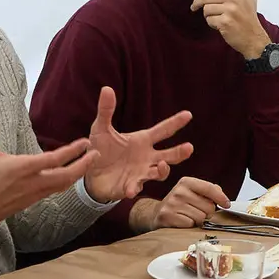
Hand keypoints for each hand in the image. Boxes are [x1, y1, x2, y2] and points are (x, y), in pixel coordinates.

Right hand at [0, 112, 96, 232]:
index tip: (85, 142)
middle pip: (66, 176)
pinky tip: (68, 177)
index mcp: (23, 168)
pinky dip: (66, 182)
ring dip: (77, 174)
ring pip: (63, 185)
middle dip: (83, 165)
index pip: (54, 159)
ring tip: (87, 164)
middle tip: (96, 154)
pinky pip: (55, 190)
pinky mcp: (32, 200)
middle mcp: (33, 182)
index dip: (72, 151)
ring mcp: (34, 194)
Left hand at [83, 87, 193, 203]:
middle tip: (189, 147)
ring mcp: (140, 173)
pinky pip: (135, 187)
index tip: (188, 114)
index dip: (175, 123)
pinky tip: (131, 190)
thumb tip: (107, 88)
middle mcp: (146, 157)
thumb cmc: (100, 148)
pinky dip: (134, 188)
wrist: (89, 172)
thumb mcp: (101, 128)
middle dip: (180, 153)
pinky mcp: (129, 186)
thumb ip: (106, 111)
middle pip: (169, 155)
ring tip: (161, 165)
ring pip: (158, 173)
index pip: (163, 130)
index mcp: (142, 141)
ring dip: (162, 170)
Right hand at [149, 177, 230, 228]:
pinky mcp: (167, 216)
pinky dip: (189, 226)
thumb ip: (208, 191)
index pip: (210, 188)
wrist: (157, 214)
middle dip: (207, 212)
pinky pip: (190, 225)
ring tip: (188, 217)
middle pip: (208, 207)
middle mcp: (178, 191)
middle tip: (197, 212)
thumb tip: (222, 197)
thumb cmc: (180, 204)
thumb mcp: (192, 192)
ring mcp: (172, 204)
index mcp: (186, 182)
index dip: (221, 198)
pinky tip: (182, 222)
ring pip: (201, 218)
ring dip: (198, 220)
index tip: (226, 204)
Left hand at [190, 0, 269, 59]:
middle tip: (194, 7)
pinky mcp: (225, 21)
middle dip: (199, 4)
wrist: (253, 38)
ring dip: (208, 16)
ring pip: (206, 9)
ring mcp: (230, 10)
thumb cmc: (250, 17)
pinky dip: (212, 24)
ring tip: (218, 19)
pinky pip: (209, 20)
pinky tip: (220, 26)